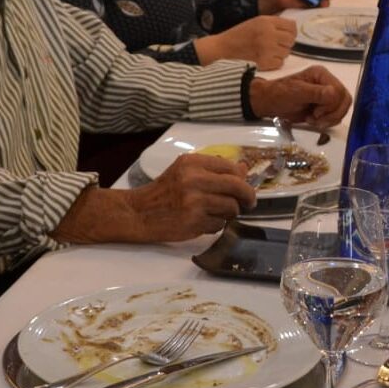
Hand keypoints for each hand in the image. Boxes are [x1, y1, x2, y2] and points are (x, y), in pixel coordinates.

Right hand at [126, 153, 256, 240]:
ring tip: (218, 212)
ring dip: (230, 213)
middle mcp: (194, 180)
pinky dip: (216, 224)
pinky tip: (204, 221)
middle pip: (237, 186)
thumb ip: (213, 168)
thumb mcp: (185, 171)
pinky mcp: (194, 222)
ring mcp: (194, 202)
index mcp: (192, 163)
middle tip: (249, 202)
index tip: (245, 185)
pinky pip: (220, 224)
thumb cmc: (164, 191)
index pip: (231, 167)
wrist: (139, 212)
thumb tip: (244, 169)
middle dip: (248, 196)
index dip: (242, 178)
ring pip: (231, 207)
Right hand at [202, 15, 297, 70]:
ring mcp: (266, 49)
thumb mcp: (257, 22)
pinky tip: (265, 59)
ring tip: (267, 51)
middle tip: (275, 45)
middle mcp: (268, 34)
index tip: (285, 35)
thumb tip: (293, 28)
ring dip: (280, 53)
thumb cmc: (240, 34)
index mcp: (266, 22)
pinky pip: (280, 63)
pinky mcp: (263, 62)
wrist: (223, 48)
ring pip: (286, 52)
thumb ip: (274, 23)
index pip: (292, 26)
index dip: (291, 32)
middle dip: (285, 43)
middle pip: (291, 40)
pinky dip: (274, 63)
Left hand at [249, 67, 352, 127]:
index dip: (331, 105)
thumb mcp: (296, 92)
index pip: (339, 91)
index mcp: (322, 74)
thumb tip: (334, 94)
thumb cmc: (280, 94)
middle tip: (316, 118)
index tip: (316, 112)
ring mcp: (326, 95)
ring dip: (329, 119)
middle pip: (344, 100)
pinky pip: (336, 116)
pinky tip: (313, 121)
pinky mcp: (324, 107)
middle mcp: (327, 83)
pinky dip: (327, 122)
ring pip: (342, 109)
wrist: (269, 103)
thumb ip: (317, 93)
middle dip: (332, 113)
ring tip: (313, 120)